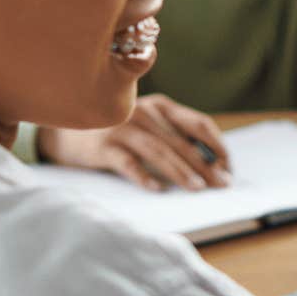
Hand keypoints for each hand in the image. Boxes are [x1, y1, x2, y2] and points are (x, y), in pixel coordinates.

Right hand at [37, 94, 230, 191]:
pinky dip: (144, 176)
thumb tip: (213, 164)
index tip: (228, 167)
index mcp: (162, 106)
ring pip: (158, 151)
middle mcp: (144, 112)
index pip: (198, 124)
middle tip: (221, 184)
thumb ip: (176, 137)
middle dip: (205, 165)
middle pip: (181, 142)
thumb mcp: (150, 124)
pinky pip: (127, 163)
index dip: (217, 146)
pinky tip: (158, 190)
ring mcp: (122, 128)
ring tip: (198, 188)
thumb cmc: (120, 131)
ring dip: (180, 171)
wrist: (68, 130)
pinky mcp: (103, 146)